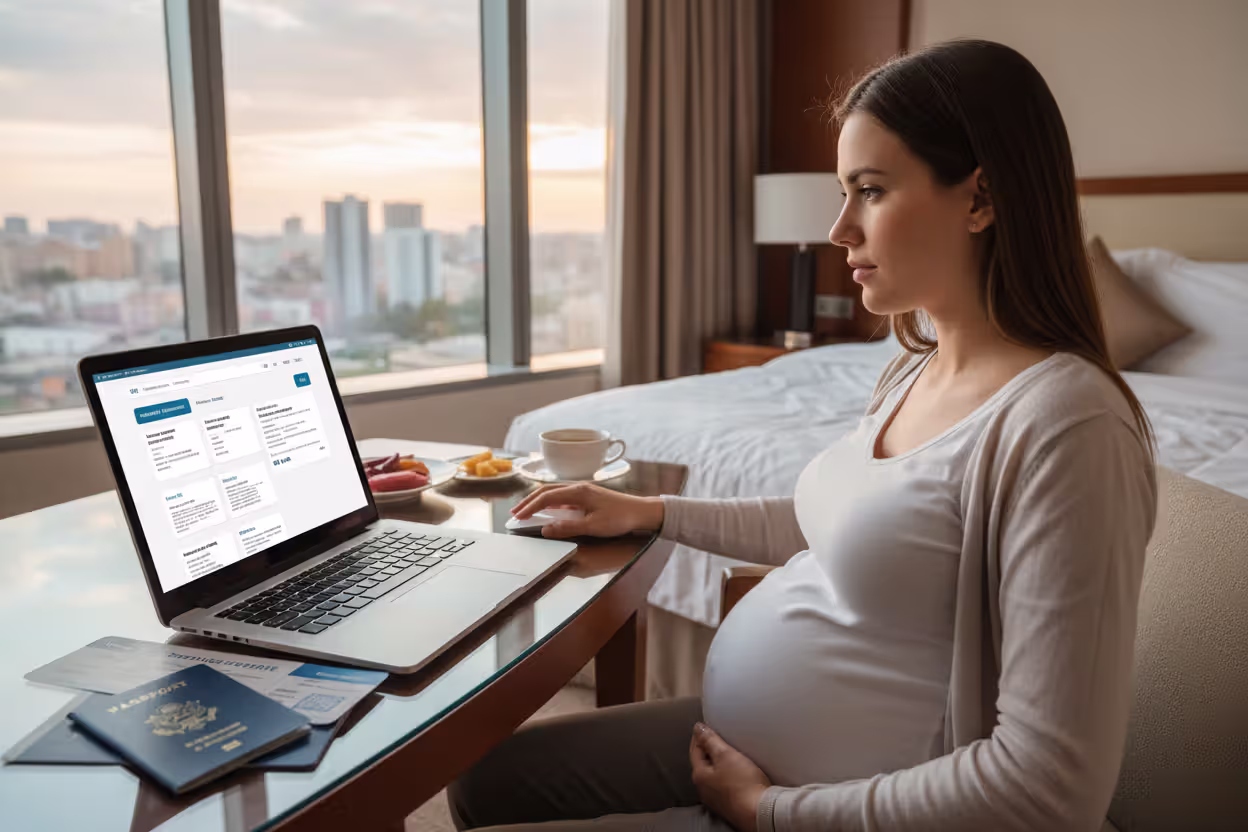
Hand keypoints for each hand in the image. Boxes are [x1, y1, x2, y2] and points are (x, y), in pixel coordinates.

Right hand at [509, 482, 663, 538]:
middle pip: (546, 491)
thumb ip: (568, 527)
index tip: (517, 517)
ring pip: (554, 492)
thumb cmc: (620, 518)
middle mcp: (578, 487)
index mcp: (578, 491)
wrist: (642, 512)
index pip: (546, 497)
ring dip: (538, 501)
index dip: (529, 507)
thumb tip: (545, 529)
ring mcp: (583, 490)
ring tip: (527, 510)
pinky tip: (548, 511)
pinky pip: (563, 496)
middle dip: (529, 501)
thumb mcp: (593, 526)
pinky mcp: (588, 496)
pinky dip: (550, 502)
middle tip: (515, 513)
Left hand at [690, 722, 771, 831]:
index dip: (699, 736)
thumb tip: (698, 729)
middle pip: (703, 763)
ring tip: (727, 753)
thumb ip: (711, 740)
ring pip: (713, 775)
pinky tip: (736, 773)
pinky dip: (726, 775)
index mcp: (699, 775)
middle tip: (715, 737)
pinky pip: (724, 784)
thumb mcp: (726, 755)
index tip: (703, 727)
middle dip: (708, 750)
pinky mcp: (729, 804)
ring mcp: (716, 798)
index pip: (695, 750)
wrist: (759, 812)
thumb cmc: (743, 784)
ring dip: (718, 763)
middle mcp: (704, 789)